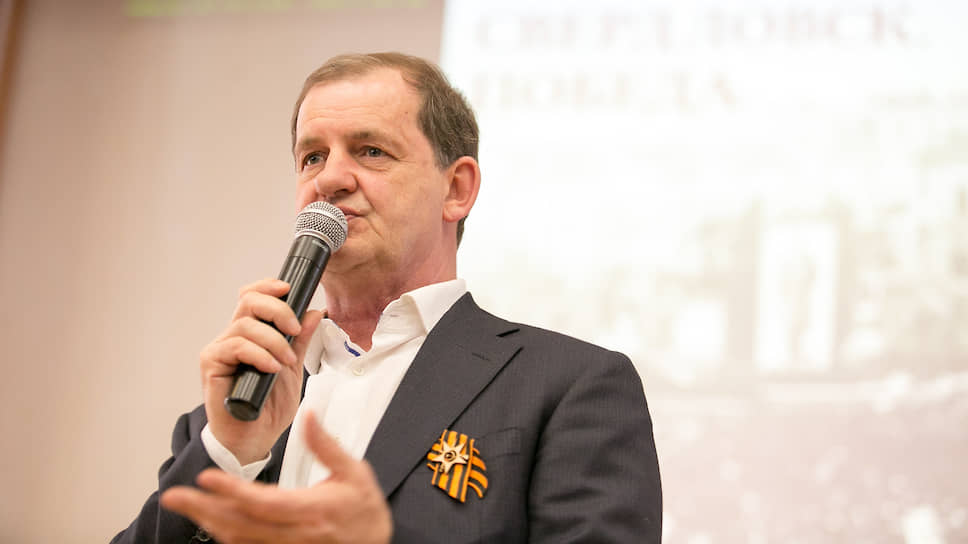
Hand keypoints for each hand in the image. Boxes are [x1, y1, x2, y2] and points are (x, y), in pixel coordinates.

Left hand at [161, 411, 392, 543]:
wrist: (374, 539)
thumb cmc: (363, 507)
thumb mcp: (353, 470)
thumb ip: (326, 445)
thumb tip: (308, 415)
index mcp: (313, 510)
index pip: (265, 503)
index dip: (233, 492)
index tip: (208, 477)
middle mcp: (295, 534)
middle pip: (240, 524)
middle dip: (204, 509)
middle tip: (174, 495)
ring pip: (238, 538)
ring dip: (208, 521)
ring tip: (184, 503)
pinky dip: (224, 533)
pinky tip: (209, 519)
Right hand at [200, 278, 323, 463]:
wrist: (254, 438)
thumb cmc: (269, 405)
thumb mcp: (293, 368)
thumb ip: (299, 341)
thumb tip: (313, 312)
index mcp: (252, 334)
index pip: (253, 297)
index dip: (268, 287)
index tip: (288, 288)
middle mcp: (233, 337)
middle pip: (248, 302)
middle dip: (277, 309)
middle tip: (294, 328)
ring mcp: (220, 350)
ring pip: (244, 325)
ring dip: (272, 340)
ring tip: (286, 361)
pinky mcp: (211, 365)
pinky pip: (234, 346)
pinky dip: (258, 354)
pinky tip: (271, 368)